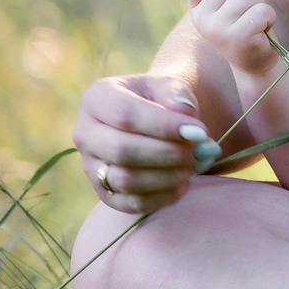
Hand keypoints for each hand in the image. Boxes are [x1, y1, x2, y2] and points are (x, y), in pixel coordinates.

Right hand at [74, 72, 209, 214]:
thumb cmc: (163, 99)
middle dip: (168, 153)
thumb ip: (177, 93)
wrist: (157, 120)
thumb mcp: (171, 85)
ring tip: (198, 164)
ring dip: (168, 176)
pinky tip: (186, 181)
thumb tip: (184, 111)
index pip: (124, 114)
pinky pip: (133, 203)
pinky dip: (165, 195)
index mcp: (96, 99)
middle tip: (202, 150)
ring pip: (125, 180)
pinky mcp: (106, 194)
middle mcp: (86, 135)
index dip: (164, 125)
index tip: (200, 131)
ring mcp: (92, 167)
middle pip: (121, 151)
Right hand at [184, 0, 282, 76]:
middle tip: (248, 12)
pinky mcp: (237, 37)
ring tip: (256, 22)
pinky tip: (263, 30)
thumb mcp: (229, 4)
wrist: (255, 63)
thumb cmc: (244, 26)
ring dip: (260, 5)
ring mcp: (217, 29)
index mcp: (197, 9)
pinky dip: (269, 17)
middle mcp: (202, 19)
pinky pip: (261, 11)